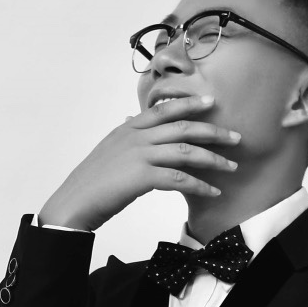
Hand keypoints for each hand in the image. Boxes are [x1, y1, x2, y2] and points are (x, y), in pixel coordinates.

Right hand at [38, 95, 240, 230]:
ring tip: (231, 166)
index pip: (163, 109)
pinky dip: (200, 185)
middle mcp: (135, 137)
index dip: (189, 103)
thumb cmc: (88, 185)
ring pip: (186, 151)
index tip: (210, 101)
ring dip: (213, 159)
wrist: (72, 205)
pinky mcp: (142, 177)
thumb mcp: (106, 152)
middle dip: (213, 131)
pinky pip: (179, 179)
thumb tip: (131, 121)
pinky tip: (212, 191)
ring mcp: (139, 156)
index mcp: (127, 129)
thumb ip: (123, 137)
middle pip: (182, 127)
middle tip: (235, 137)